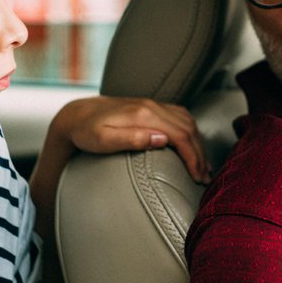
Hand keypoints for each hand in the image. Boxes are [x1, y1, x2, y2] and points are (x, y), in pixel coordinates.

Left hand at [53, 96, 209, 183]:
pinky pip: (181, 117)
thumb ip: (132, 139)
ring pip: (188, 122)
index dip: (193, 158)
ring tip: (202, 167)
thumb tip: (162, 139)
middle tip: (204, 178)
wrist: (77, 115)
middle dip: (200, 155)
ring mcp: (153, 104)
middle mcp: (152, 106)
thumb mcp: (103, 140)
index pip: (181, 135)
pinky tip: (192, 146)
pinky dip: (192, 133)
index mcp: (143, 115)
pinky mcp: (152, 107)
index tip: (197, 177)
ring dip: (198, 144)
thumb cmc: (86, 132)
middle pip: (189, 129)